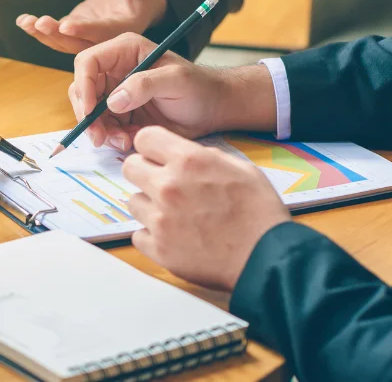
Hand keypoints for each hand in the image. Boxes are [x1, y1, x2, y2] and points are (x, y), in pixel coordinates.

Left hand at [16, 0, 167, 53]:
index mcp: (124, 26)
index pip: (103, 31)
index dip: (84, 29)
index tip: (65, 24)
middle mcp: (105, 38)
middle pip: (79, 44)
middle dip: (57, 35)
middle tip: (40, 22)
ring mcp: (88, 36)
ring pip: (64, 43)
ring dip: (43, 35)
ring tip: (26, 22)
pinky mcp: (76, 31)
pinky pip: (57, 35)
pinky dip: (40, 30)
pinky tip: (24, 21)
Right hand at [68, 32, 276, 151]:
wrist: (213, 109)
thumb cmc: (199, 87)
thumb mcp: (175, 81)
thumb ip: (144, 85)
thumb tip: (113, 101)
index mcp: (124, 51)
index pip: (88, 63)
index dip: (84, 86)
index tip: (91, 111)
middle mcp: (114, 70)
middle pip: (82, 90)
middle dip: (87, 115)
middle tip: (98, 137)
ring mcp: (116, 92)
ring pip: (90, 112)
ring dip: (100, 130)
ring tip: (122, 141)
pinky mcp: (120, 114)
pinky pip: (103, 127)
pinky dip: (111, 138)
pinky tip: (128, 141)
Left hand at [123, 126, 290, 290]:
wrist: (267, 259)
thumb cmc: (260, 214)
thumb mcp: (242, 168)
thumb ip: (206, 156)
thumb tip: (184, 154)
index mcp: (189, 161)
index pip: (144, 138)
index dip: (151, 147)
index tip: (157, 156)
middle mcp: (168, 186)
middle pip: (130, 167)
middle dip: (145, 173)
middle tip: (163, 185)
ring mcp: (160, 219)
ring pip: (133, 202)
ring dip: (149, 206)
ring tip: (176, 215)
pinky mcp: (158, 248)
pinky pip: (138, 234)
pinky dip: (152, 236)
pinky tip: (175, 236)